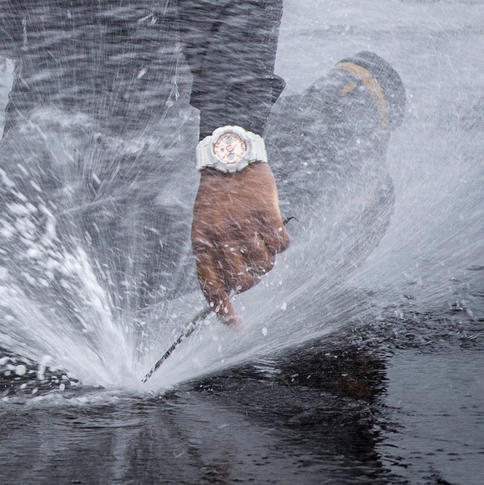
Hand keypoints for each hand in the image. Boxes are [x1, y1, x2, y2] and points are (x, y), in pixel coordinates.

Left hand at [191, 162, 288, 325]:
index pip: (211, 287)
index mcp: (201, 241)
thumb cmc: (217, 198)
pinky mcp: (267, 212)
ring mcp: (245, 224)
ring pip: (266, 265)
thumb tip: (226, 295)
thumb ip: (212, 257)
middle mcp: (222, 235)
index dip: (224, 312)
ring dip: (266, 258)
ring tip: (260, 239)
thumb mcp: (203, 225)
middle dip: (251, 280)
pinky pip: (281, 245)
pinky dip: (280, 242)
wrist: (229, 158)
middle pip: (244, 282)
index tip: (236, 327)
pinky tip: (273, 229)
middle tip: (251, 263)